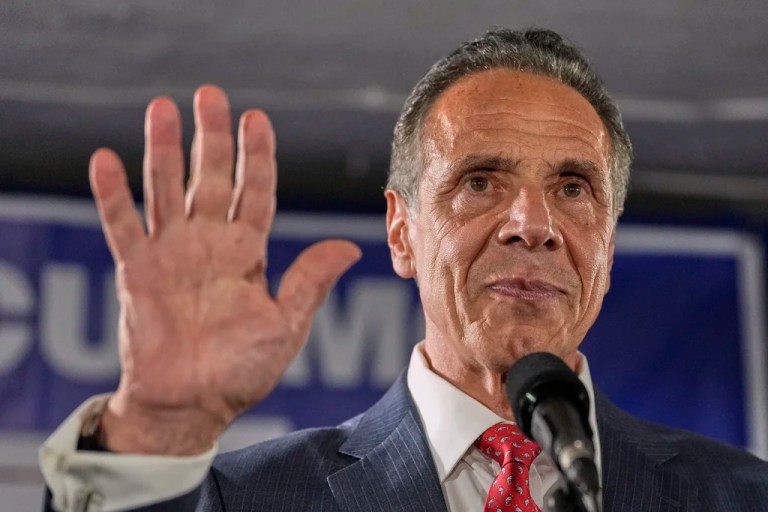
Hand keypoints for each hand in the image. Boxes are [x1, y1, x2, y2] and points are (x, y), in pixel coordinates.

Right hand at [91, 86, 360, 454]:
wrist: (193, 404)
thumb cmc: (243, 369)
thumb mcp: (285, 325)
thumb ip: (309, 282)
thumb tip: (348, 247)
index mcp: (249, 252)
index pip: (256, 192)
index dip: (257, 156)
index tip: (257, 119)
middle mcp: (210, 244)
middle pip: (211, 179)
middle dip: (210, 138)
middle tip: (209, 95)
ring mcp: (172, 254)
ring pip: (166, 190)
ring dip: (162, 151)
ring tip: (161, 108)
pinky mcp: (138, 271)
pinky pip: (122, 226)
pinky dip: (114, 195)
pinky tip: (107, 159)